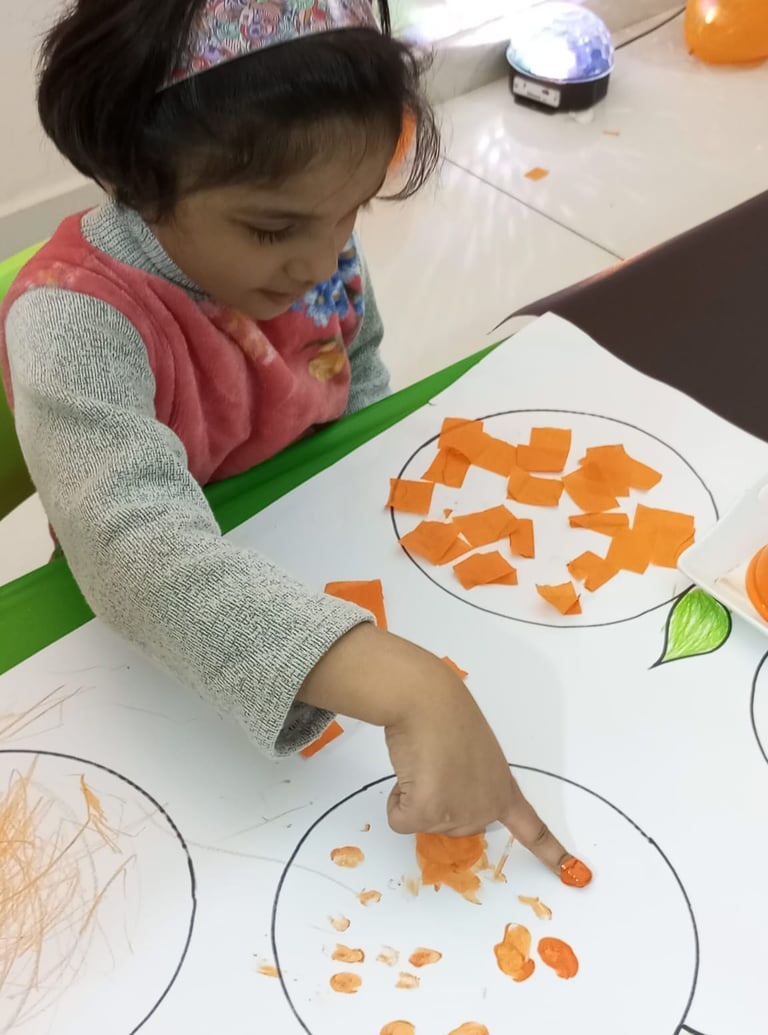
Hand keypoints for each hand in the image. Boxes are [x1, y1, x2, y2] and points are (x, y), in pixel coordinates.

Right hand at [298, 624, 574, 875]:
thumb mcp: (472, 755)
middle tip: (435, 762)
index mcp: (503, 788)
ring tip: (423, 760)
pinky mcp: (429, 813)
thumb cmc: (445, 714)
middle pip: (452, 826)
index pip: (533, 829)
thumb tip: (446, 790)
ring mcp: (459, 812)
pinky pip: (400, 822)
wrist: (425, 700)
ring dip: (414, 795)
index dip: (551, 854)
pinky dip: (397, 801)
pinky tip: (409, 770)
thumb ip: (470, 782)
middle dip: (435, 799)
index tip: (575, 873)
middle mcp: (487, 806)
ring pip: (423, 824)